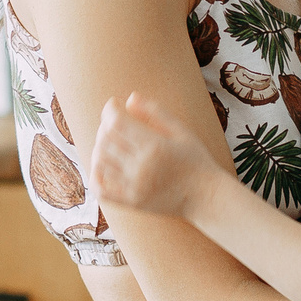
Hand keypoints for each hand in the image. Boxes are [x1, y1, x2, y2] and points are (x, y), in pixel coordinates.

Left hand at [91, 92, 224, 218]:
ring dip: (98, 148)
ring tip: (107, 142)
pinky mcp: (132, 203)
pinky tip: (101, 166)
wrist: (206, 198)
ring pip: (100, 162)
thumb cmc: (195, 160)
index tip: (113, 104)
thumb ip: (155, 112)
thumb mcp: (181, 131)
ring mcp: (135, 187)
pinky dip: (95, 176)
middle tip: (112, 122)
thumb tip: (129, 98)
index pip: (117, 123)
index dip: (109, 110)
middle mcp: (142, 167)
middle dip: (104, 126)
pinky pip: (102, 190)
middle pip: (105, 140)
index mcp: (155, 146)